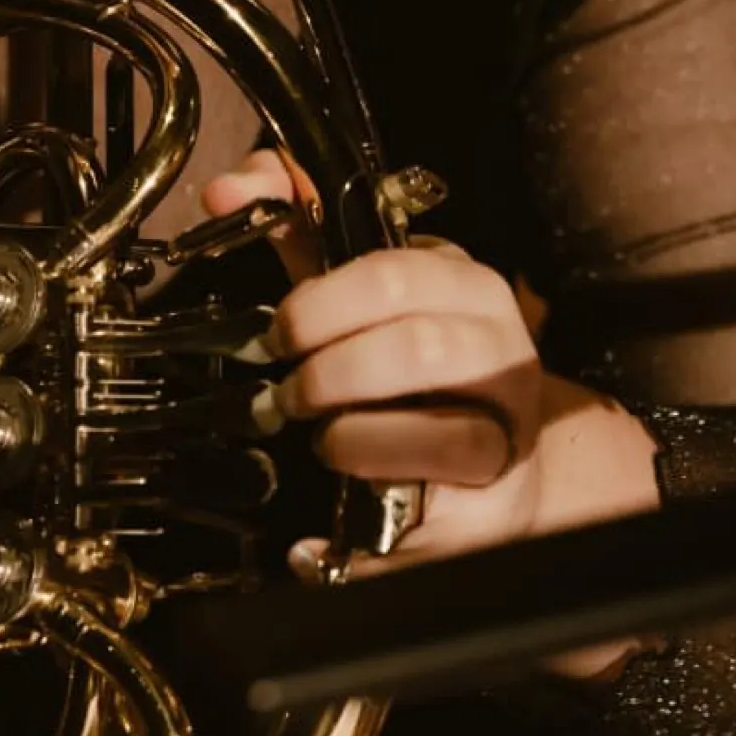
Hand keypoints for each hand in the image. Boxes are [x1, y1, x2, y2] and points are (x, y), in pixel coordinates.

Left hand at [201, 151, 661, 679]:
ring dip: (354, 440)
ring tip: (324, 441)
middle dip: (329, 373)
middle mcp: (499, 353)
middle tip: (289, 391)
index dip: (318, 304)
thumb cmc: (413, 367)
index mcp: (463, 286)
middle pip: (416, 349)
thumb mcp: (357, 286)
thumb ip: (297, 229)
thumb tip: (228, 187)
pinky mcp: (497, 508)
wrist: (493, 464)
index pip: (391, 273)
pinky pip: (434, 531)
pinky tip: (320, 545)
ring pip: (441, 432)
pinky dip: (364, 548)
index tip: (278, 331)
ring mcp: (507, 431)